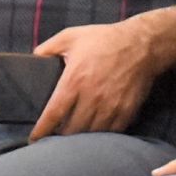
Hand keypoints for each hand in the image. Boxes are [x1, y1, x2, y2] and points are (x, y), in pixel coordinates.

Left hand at [27, 10, 175, 139]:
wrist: (142, 44)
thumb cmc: (105, 39)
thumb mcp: (71, 36)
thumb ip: (48, 48)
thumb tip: (33, 58)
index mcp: (74, 81)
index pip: (53, 114)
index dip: (41, 130)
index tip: (34, 139)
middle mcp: (91, 97)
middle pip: (70, 130)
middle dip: (59, 136)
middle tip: (54, 136)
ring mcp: (110, 107)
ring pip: (89, 135)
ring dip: (79, 138)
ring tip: (73, 138)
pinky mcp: (126, 112)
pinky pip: (109, 133)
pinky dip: (100, 137)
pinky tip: (94, 134)